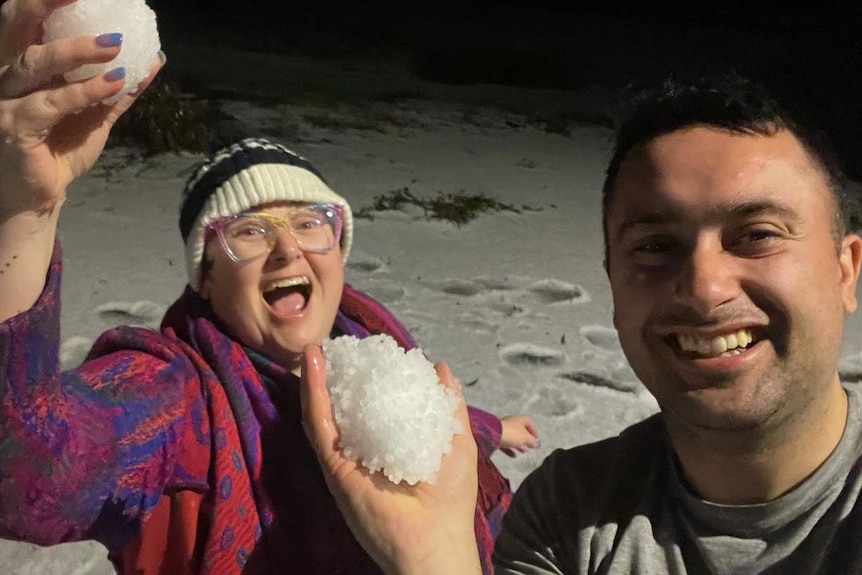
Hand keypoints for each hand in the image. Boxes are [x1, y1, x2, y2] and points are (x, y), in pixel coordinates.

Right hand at [0, 0, 161, 216]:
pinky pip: (49, 103)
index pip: (25, 21)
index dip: (44, 0)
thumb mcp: (94, 114)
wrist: (40, 197)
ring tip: (115, 44)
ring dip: (77, 50)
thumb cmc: (59, 149)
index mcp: (22, 66)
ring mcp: (4, 100)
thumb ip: (116, 88)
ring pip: (36, 62)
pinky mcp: (13, 127)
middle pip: (18, 27)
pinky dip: (83, 92)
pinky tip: (113, 83)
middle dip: (45, 6)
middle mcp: (5, 76)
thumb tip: (150, 60)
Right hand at [300, 344, 482, 574]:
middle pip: (348, 403)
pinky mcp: (333, 464)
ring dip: (320, 376)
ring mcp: (347, 455)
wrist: (433, 541)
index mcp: (394, 440)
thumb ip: (449, 405)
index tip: (374, 349)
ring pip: (327, 409)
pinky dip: (313, 392)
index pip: (378, 401)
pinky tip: (313, 364)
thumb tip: (440, 366)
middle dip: (343, 372)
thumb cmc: (450, 495)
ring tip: (319, 346)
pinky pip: (318, 424)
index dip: (374, 373)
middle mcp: (367, 446)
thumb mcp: (457, 440)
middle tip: (342, 344)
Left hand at [500, 414, 539, 457]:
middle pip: (520, 430)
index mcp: (519, 419)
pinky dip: (510, 449)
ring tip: (523, 451)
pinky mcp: (496, 437)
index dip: (533, 430)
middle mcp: (511, 422)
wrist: (493, 435)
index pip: (529, 422)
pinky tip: (513, 455)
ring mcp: (503, 429)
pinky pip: (505, 443)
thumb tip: (537, 444)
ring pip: (513, 437)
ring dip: (519, 444)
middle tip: (530, 446)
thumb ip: (533, 442)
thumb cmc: (512, 433)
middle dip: (526, 439)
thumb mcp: (526, 438)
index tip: (536, 438)